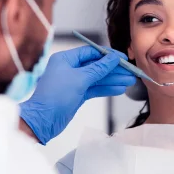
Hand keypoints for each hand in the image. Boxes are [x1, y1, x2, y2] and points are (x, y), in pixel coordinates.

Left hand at [19, 46, 135, 143]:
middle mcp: (70, 68)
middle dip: (114, 70)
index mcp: (66, 59)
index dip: (109, 55)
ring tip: (130, 82)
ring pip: (98, 78)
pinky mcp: (77, 95)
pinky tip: (119, 89)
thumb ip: (99, 68)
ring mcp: (74, 82)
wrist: (42, 121)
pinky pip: (95, 89)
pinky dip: (107, 89)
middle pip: (97, 66)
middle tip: (131, 72)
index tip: (124, 58)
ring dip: (113, 80)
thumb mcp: (80, 79)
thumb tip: (113, 58)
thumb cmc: (55, 96)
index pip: (92, 52)